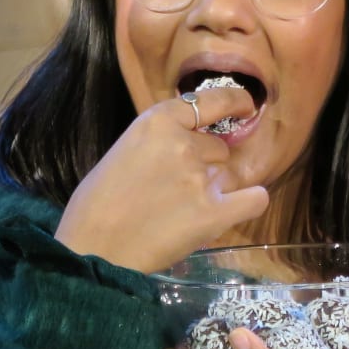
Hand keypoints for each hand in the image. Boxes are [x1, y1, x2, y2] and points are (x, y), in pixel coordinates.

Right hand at [54, 85, 268, 272]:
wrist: (94, 247)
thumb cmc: (96, 203)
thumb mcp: (125, 150)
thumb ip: (159, 143)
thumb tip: (186, 147)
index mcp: (158, 121)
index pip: (212, 100)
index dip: (233, 101)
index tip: (244, 105)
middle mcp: (185, 143)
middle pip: (219, 146)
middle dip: (206, 163)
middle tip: (180, 187)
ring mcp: (201, 177)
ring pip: (230, 174)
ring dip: (218, 186)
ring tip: (188, 208)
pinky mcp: (214, 212)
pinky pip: (254, 199)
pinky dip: (249, 202)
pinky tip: (235, 208)